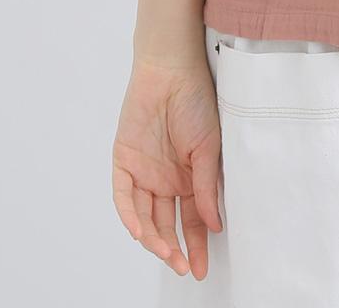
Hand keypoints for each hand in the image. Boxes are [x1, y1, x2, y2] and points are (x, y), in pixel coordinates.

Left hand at [111, 49, 223, 278]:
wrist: (172, 70)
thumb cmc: (197, 100)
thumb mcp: (209, 148)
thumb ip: (207, 187)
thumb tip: (214, 225)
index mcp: (191, 177)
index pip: (193, 219)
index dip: (197, 244)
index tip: (200, 268)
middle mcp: (167, 179)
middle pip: (167, 224)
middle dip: (174, 248)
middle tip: (182, 266)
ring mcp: (144, 172)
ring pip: (145, 216)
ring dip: (154, 238)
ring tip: (166, 254)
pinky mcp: (124, 162)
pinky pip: (124, 197)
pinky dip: (131, 216)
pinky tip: (141, 233)